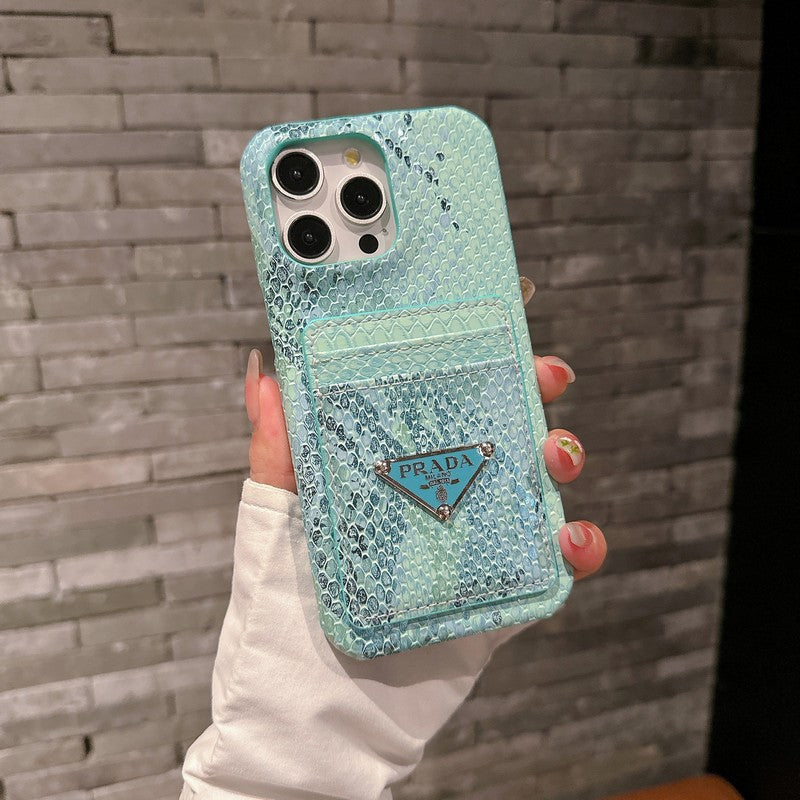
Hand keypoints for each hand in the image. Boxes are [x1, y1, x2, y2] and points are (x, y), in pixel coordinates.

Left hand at [245, 277, 606, 581]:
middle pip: (502, 425)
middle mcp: (441, 491)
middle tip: (546, 374)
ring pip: (538, 483)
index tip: (503, 316)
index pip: (442, 395)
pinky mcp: (502, 589)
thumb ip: (276, 450)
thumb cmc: (292, 603)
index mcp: (397, 463)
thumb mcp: (279, 515)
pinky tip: (571, 539)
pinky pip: (555, 563)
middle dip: (535, 389)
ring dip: (563, 457)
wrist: (321, 701)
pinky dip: (579, 546)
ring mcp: (476, 537)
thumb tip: (263, 374)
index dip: (477, 353)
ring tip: (555, 456)